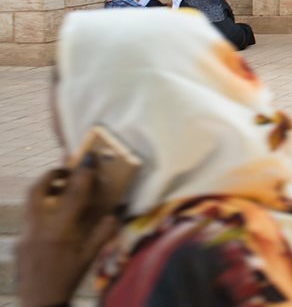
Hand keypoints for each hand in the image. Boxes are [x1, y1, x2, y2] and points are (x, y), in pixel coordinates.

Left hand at [18, 164, 120, 306]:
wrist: (39, 303)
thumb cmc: (67, 280)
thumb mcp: (89, 258)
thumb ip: (102, 234)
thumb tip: (113, 214)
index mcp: (59, 232)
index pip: (73, 195)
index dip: (83, 174)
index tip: (89, 158)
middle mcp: (38, 228)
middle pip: (38, 190)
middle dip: (52, 174)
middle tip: (66, 170)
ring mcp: (25, 234)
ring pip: (30, 201)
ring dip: (45, 189)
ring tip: (60, 189)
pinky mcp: (19, 241)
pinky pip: (29, 216)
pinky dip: (42, 208)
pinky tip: (53, 215)